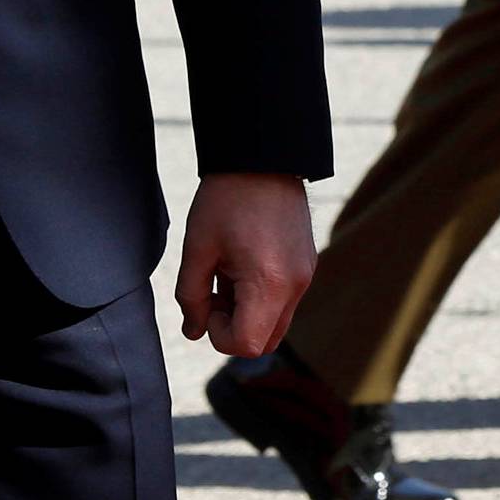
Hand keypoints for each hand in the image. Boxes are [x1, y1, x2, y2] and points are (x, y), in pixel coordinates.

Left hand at [175, 172, 316, 357]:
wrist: (262, 154)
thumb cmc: (226, 198)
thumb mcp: (198, 248)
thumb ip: (192, 298)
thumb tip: (194, 331)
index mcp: (269, 282)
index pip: (247, 344)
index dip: (219, 335)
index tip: (207, 303)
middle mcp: (296, 283)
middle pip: (266, 341)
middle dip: (236, 330)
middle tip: (215, 294)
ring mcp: (306, 272)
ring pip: (277, 322)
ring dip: (249, 314)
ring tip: (229, 275)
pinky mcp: (308, 261)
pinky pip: (286, 299)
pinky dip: (263, 297)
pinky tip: (245, 264)